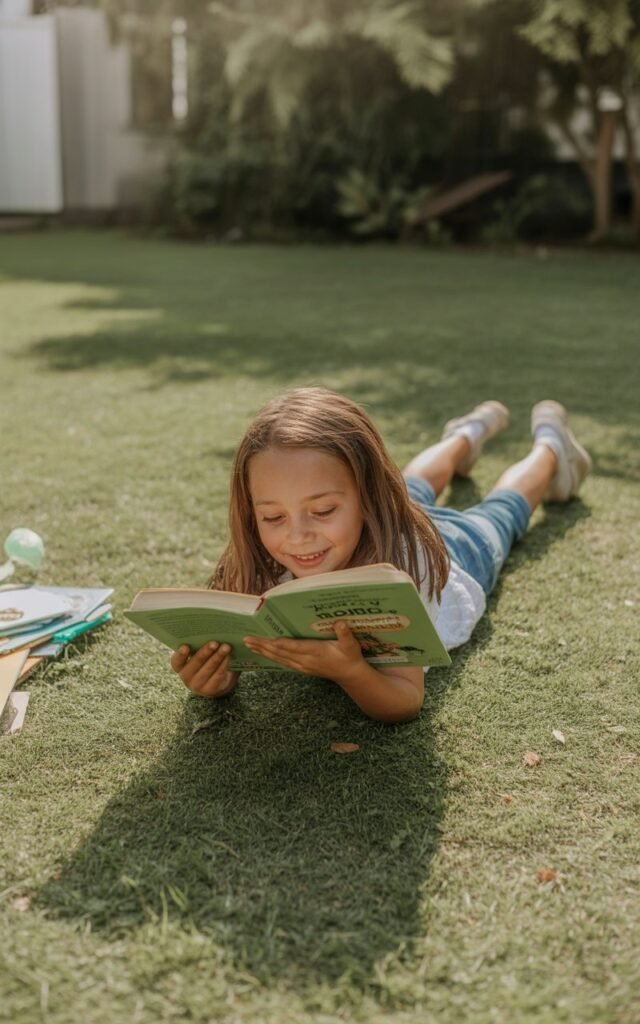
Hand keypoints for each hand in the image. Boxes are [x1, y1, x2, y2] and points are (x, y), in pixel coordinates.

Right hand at [170, 641, 237, 697]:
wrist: (215, 682)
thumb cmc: (205, 661)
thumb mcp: (199, 654)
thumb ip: (198, 645)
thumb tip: (209, 630)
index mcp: (180, 666)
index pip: (176, 661)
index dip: (180, 654)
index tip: (186, 646)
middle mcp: (186, 677)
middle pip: (196, 663)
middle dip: (206, 651)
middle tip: (215, 642)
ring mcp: (198, 685)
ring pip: (208, 669)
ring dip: (218, 657)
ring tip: (226, 647)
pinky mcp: (210, 690)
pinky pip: (217, 676)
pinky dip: (224, 665)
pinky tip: (228, 657)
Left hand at [243, 621, 364, 682]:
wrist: (350, 675)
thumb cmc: (350, 657)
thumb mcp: (351, 645)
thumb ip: (345, 634)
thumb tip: (340, 623)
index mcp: (316, 652)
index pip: (294, 647)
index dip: (280, 643)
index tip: (266, 639)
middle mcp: (305, 660)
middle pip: (280, 653)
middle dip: (263, 646)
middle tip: (247, 639)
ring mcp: (302, 666)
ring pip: (279, 658)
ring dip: (263, 652)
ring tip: (249, 645)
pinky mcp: (301, 668)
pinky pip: (282, 662)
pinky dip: (271, 657)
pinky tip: (262, 653)